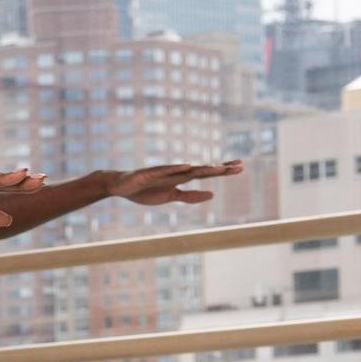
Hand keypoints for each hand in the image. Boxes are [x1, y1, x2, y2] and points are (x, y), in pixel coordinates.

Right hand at [108, 159, 241, 204]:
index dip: (223, 170)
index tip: (240, 167)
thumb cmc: (145, 190)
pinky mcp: (149, 173)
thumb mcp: (170, 196)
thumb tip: (213, 195)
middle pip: (202, 169)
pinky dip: (175, 168)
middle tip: (240, 165)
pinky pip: (164, 171)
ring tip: (218, 168)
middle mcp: (176, 172)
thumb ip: (190, 196)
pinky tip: (186, 166)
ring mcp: (163, 172)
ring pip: (186, 170)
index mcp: (181, 178)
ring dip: (202, 168)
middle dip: (220, 168)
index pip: (206, 173)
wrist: (120, 186)